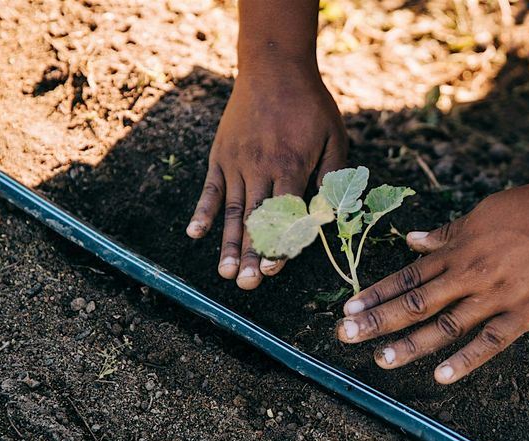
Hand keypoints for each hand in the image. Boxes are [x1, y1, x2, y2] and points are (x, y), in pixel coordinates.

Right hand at [187, 62, 346, 289]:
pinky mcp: (221, 156)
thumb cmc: (310, 105)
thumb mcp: (334, 137)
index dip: (279, 244)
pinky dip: (202, 212)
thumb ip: (332, 176)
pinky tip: (194, 234)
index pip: (285, 215)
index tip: (273, 270)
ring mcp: (238, 162)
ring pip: (234, 211)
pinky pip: (211, 189)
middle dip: (252, 254)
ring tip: (225, 273)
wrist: (274, 68)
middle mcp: (261, 168)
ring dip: (229, 244)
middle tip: (248, 284)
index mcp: (292, 166)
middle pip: (257, 219)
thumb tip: (334, 214)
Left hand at [335, 169, 528, 383]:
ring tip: (381, 360)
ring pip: (445, 324)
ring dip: (411, 343)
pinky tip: (442, 376)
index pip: (407, 277)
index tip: (348, 309)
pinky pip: (491, 340)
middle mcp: (469, 274)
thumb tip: (412, 239)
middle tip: (344, 336)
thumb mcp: (483, 213)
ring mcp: (496, 294)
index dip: (375, 294)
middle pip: (415, 302)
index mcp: (457, 251)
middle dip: (377, 320)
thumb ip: (448, 233)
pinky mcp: (526, 311)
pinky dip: (466, 359)